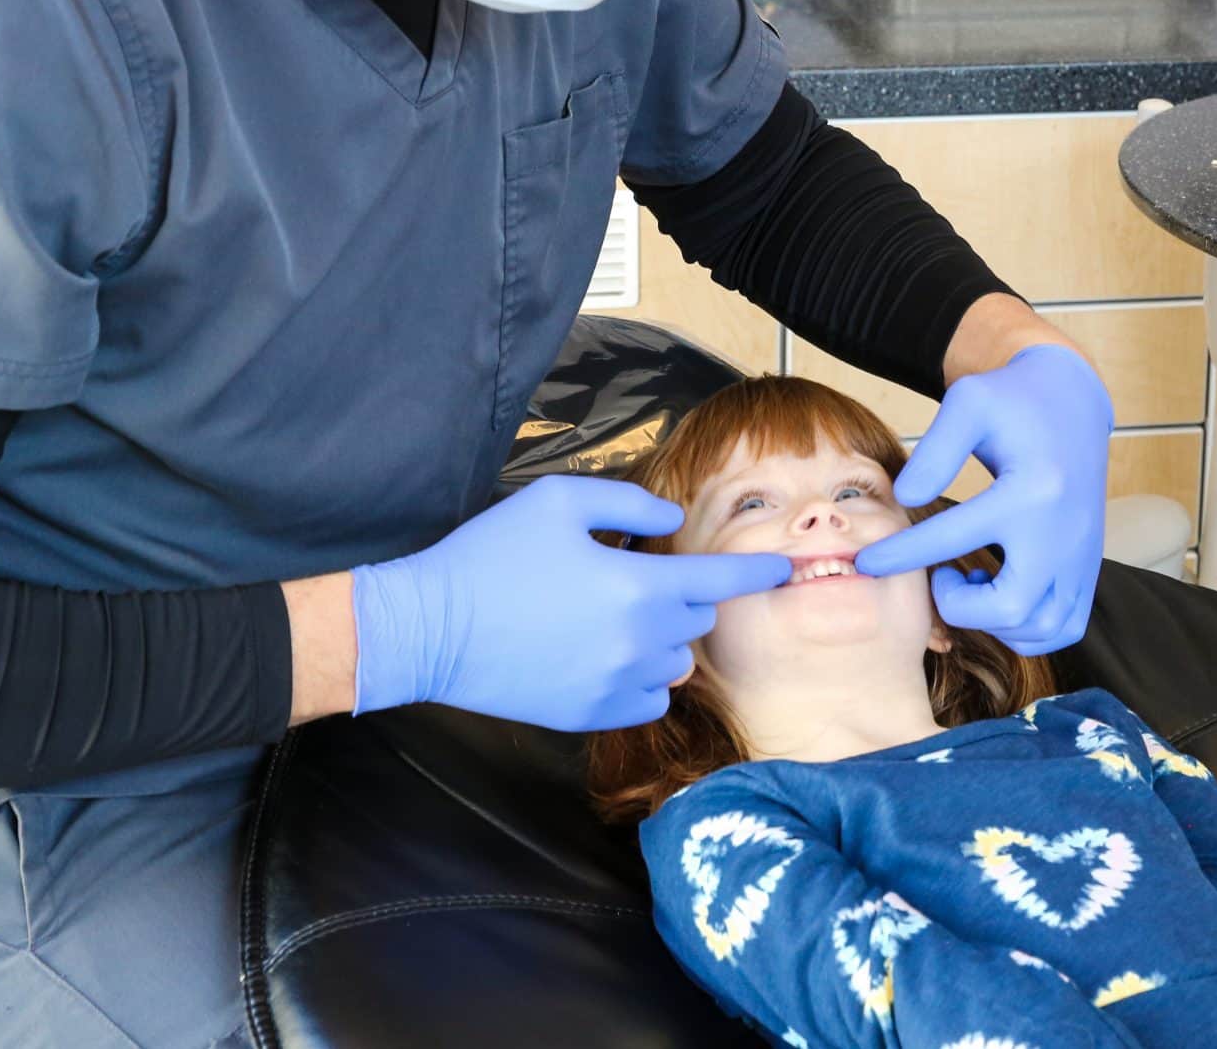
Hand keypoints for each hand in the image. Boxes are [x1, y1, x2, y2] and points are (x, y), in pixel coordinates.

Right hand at [349, 475, 788, 729]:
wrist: (430, 628)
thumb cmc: (492, 554)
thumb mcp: (558, 501)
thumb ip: (628, 503)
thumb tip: (672, 518)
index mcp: (636, 586)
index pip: (720, 581)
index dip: (759, 572)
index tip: (786, 567)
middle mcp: (636, 643)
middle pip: (696, 620)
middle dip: (682, 596)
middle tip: (635, 578)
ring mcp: (614, 686)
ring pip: (676, 663)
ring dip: (663, 639)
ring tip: (616, 619)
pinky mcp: (590, 716)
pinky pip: (647, 700)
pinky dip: (642, 679)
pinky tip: (607, 657)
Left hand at [854, 345, 1113, 654]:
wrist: (1072, 400)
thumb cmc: (1013, 399)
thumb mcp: (969, 402)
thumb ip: (935, 451)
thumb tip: (905, 500)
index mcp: (1030, 491)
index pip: (952, 539)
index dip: (899, 555)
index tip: (866, 562)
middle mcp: (1063, 532)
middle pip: (1009, 608)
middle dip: (958, 605)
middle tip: (939, 575)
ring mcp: (1081, 555)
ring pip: (1040, 629)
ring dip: (993, 621)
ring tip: (970, 583)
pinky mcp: (1088, 566)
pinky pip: (1063, 626)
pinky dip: (1027, 628)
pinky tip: (1000, 591)